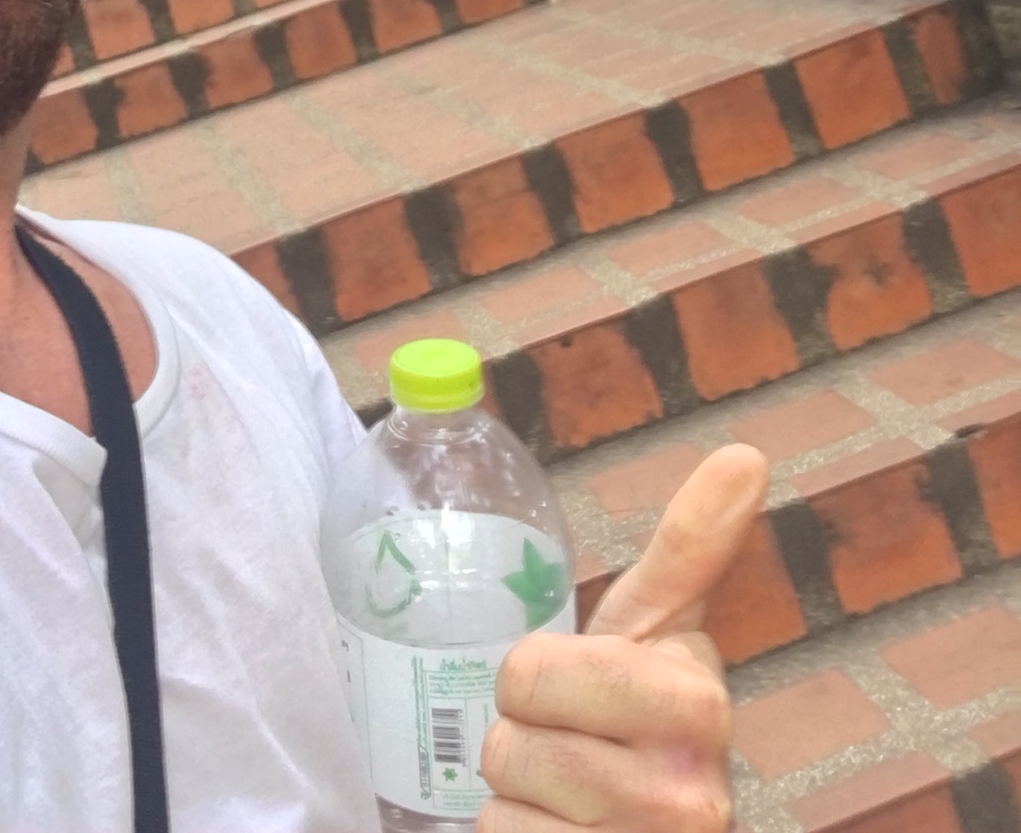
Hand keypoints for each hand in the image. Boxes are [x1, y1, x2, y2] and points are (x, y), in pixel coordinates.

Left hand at [478, 444, 768, 831]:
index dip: (534, 681)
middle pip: (507, 742)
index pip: (528, 673)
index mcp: (695, 705)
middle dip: (520, 745)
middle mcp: (691, 795)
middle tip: (568, 751)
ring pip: (502, 810)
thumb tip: (747, 452)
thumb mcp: (662, 636)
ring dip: (518, 807)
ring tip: (568, 808)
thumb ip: (691, 547)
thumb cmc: (646, 733)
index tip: (586, 695)